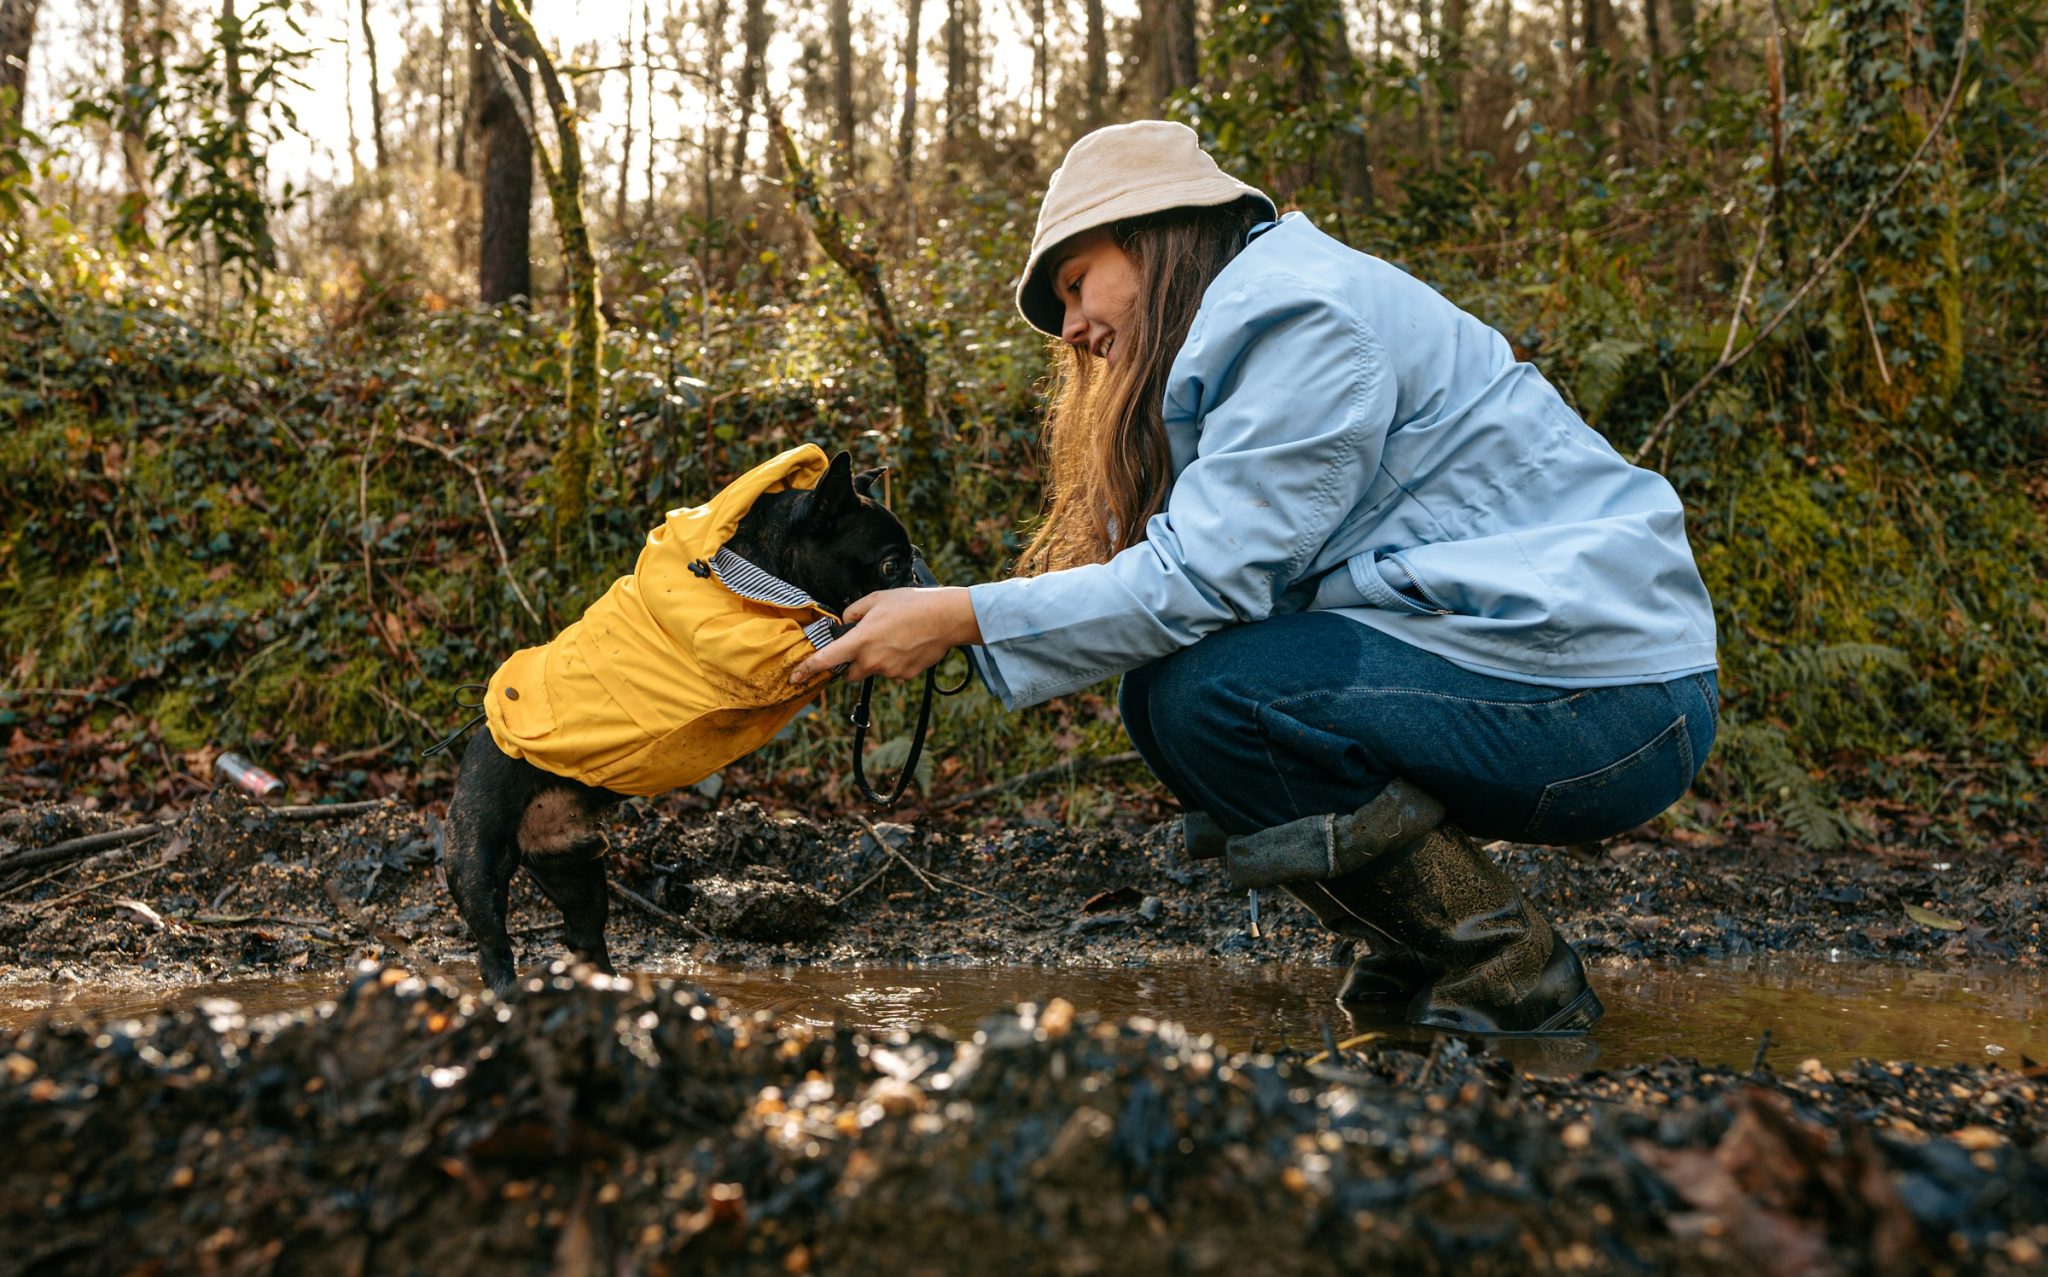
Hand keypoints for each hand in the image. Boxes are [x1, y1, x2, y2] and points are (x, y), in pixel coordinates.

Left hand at [788, 586, 982, 685]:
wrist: (945, 618)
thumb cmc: (912, 605)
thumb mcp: (876, 599)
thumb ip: (854, 612)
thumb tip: (846, 622)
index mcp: (860, 641)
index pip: (826, 660)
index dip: (808, 669)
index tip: (797, 677)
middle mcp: (872, 660)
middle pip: (849, 673)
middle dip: (850, 664)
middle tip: (863, 645)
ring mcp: (889, 671)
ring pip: (872, 671)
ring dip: (875, 660)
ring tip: (894, 638)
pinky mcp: (904, 676)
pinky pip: (891, 672)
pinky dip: (893, 662)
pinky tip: (906, 645)